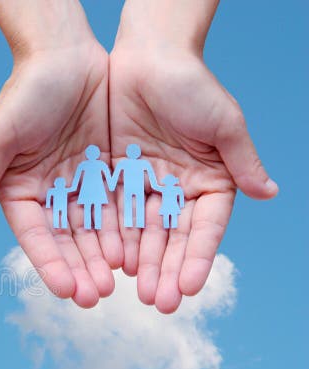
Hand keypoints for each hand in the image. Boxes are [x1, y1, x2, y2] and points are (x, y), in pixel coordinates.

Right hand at [0, 41, 121, 306]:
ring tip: (117, 284)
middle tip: (95, 297)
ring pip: (95, 230)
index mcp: (19, 192)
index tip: (65, 289)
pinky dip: (127, 230)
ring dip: (104, 258)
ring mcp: (80, 187)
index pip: (35, 236)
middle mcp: (49, 195)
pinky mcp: (108, 174)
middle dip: (80, 269)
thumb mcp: (3, 131)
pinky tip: (137, 252)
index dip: (49, 263)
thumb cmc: (27, 89)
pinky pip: (120, 207)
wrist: (67, 54)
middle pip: (67, 241)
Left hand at [109, 46, 277, 312]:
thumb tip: (270, 193)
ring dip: (138, 263)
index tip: (189, 286)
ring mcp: (144, 187)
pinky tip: (108, 262)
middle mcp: (176, 191)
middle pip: (170, 238)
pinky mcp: (114, 179)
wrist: (145, 57)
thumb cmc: (192, 84)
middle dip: (165, 270)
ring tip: (133, 292)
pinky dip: (110, 237)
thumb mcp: (223, 122)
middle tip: (158, 302)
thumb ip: (241, 161)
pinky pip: (110, 213)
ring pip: (139, 232)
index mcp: (209, 182)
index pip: (204, 229)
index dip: (197, 257)